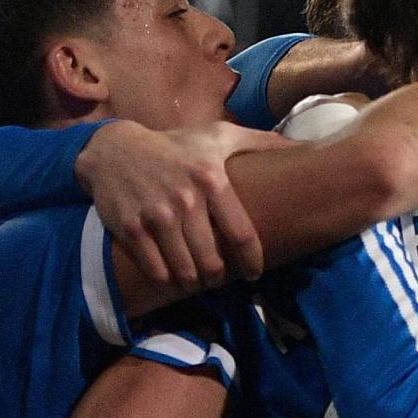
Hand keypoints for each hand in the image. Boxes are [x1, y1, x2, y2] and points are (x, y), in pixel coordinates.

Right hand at [76, 120, 295, 289]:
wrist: (114, 149)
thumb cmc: (176, 145)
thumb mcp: (218, 136)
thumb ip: (260, 142)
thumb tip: (303, 147)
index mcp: (212, 178)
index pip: (242, 234)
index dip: (252, 261)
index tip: (254, 273)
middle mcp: (185, 199)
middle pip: (213, 261)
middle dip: (220, 276)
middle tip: (221, 277)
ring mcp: (156, 216)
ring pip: (186, 270)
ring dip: (195, 281)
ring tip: (199, 279)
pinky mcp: (130, 230)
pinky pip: (157, 271)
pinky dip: (168, 279)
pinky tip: (173, 275)